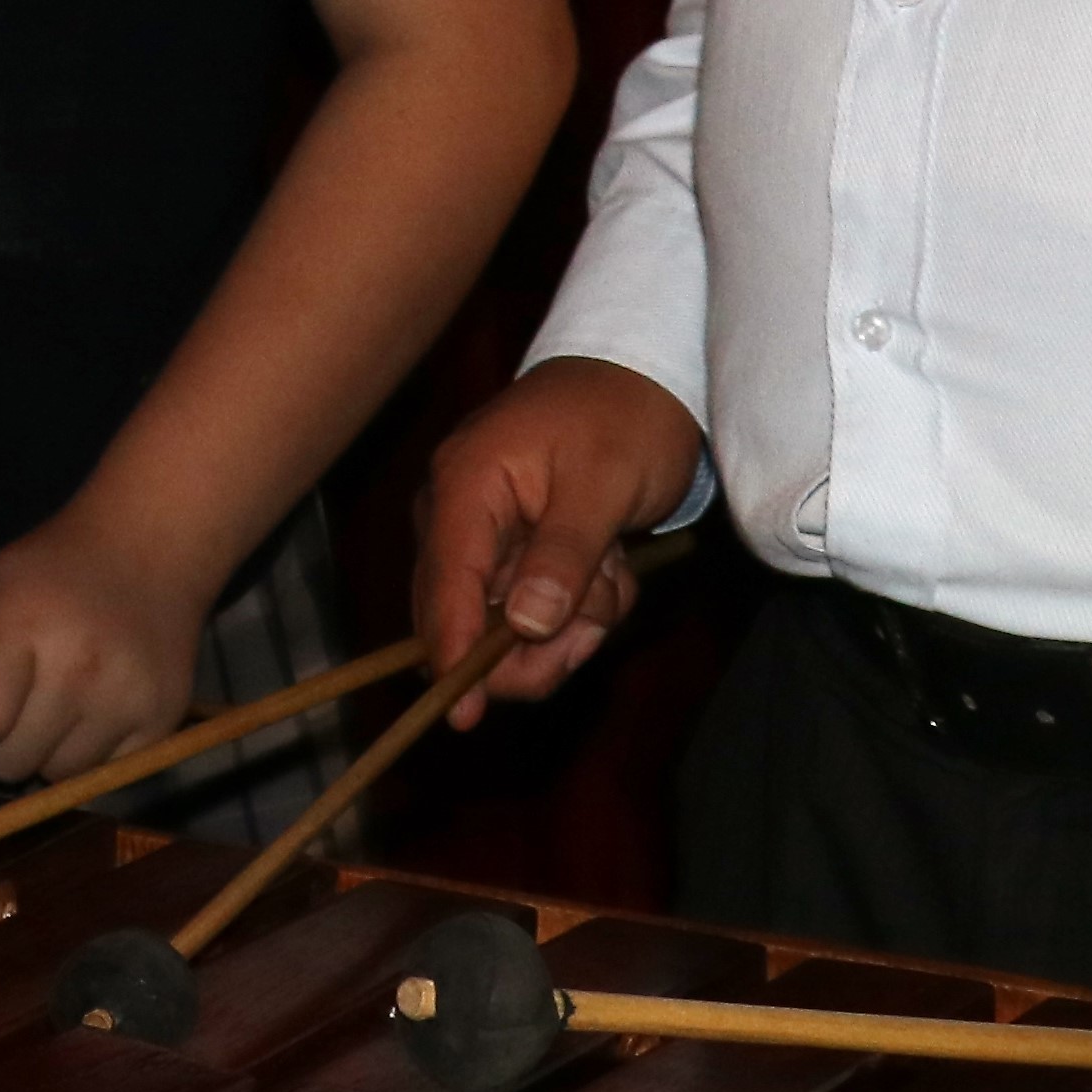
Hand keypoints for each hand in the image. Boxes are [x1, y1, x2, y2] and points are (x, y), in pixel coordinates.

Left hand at [0, 512, 208, 786]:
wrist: (151, 542)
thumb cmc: (57, 564)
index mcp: (24, 626)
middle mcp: (78, 668)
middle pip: (10, 763)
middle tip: (14, 705)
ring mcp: (126, 699)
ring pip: (56, 776)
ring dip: (45, 753)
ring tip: (57, 706)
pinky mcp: (162, 721)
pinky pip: (104, 774)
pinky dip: (90, 754)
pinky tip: (95, 709)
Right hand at [413, 357, 701, 717]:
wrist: (646, 376)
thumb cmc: (623, 416)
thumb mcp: (603, 485)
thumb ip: (563, 555)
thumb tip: (524, 625)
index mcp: (466, 485)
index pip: (445, 584)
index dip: (451, 653)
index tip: (463, 716)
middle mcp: (458, 513)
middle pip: (466, 619)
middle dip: (535, 642)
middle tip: (594, 632)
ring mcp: (485, 534)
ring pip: (509, 624)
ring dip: (572, 620)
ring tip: (614, 572)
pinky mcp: (514, 549)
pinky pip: (536, 608)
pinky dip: (580, 603)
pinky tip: (610, 564)